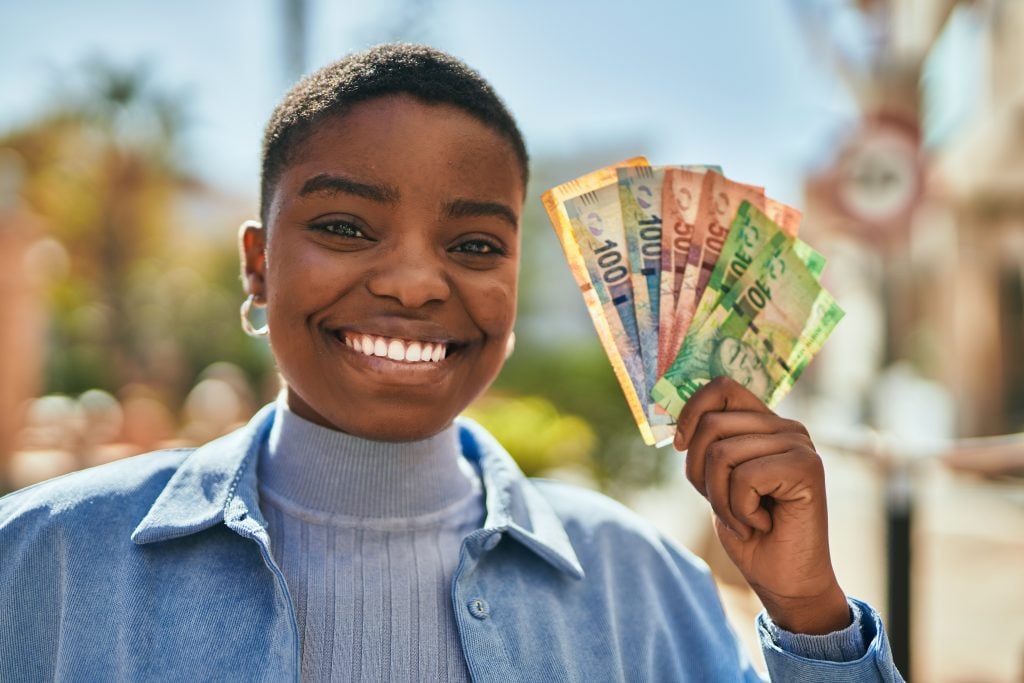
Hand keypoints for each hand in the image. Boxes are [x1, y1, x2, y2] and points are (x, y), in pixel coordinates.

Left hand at [674, 377, 849, 634]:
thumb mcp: (716, 480)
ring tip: (744, 518)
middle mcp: (786, 427)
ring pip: (723, 453)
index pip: (722, 387)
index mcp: (765, 424)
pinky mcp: (807, 467)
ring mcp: (800, 444)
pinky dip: (738, 510)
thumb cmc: (748, 531)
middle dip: (701, 473)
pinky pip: (743, 477)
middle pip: (712, 425)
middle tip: (725, 504)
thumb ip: (707, 446)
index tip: (681, 446)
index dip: (691, 411)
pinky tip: (761, 525)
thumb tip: (677, 422)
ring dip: (720, 498)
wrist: (784, 580)